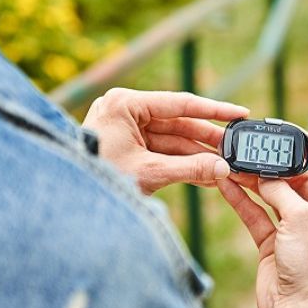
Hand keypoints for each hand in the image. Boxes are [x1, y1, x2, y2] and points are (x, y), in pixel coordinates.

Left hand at [83, 88, 248, 194]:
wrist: (67, 205)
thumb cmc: (99, 180)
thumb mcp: (149, 173)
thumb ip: (190, 168)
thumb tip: (224, 168)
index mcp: (125, 104)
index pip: (180, 103)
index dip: (214, 111)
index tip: (240, 113)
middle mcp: (125, 111)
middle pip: (178, 122)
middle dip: (207, 139)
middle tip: (236, 148)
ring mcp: (125, 129)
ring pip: (172, 140)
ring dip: (198, 155)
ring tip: (225, 167)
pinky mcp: (127, 147)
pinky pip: (162, 152)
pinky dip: (182, 163)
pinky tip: (207, 174)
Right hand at [217, 137, 307, 307]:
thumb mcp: (301, 220)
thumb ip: (283, 191)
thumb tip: (266, 173)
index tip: (287, 129)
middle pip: (298, 178)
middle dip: (276, 162)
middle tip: (254, 146)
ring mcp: (298, 231)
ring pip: (275, 195)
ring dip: (255, 179)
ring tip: (234, 162)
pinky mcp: (275, 245)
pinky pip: (258, 214)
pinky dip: (243, 199)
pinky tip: (227, 183)